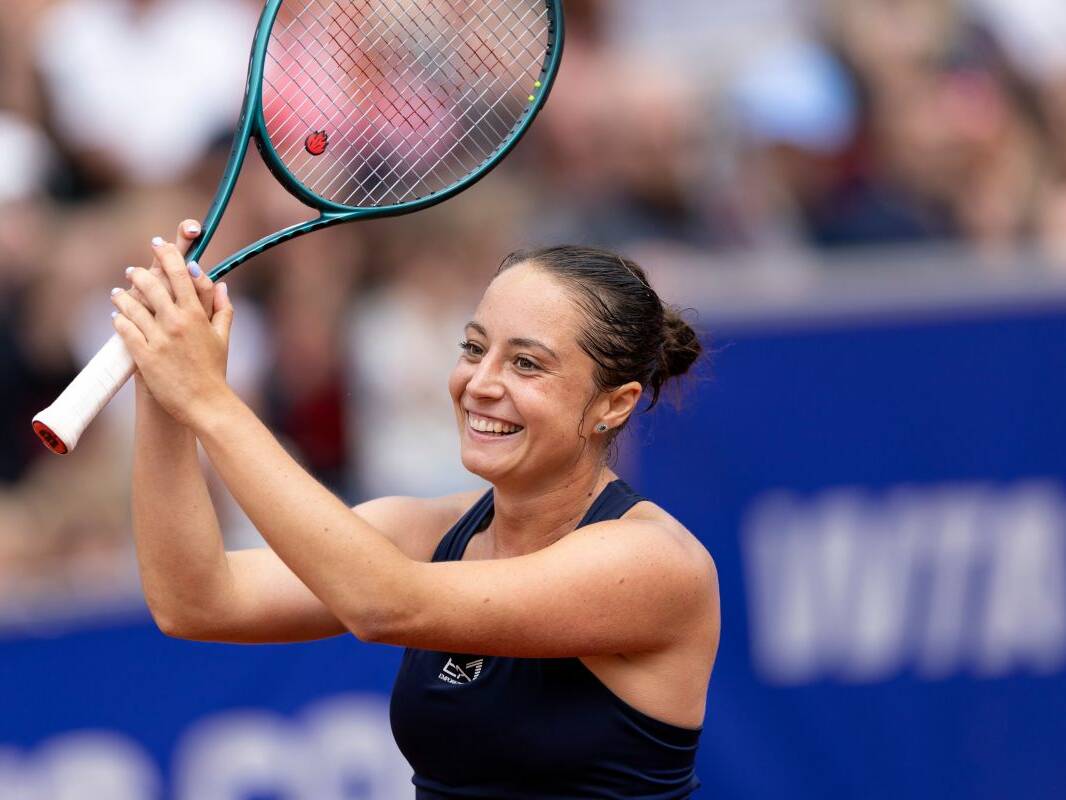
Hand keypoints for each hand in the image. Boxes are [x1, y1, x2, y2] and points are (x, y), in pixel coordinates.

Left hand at [111, 234, 234, 429]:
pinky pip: (125, 330)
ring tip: (118, 294)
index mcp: (197, 315)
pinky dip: (119, 320)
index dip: (167, 255)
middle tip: (133, 270)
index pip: (180, 274)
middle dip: (139, 273)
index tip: (158, 245)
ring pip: (132, 306)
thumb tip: (221, 284)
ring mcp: (159, 339)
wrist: (205, 404)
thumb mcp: (223, 338)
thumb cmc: (215, 371)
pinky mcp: (144, 356)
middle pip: (152, 285)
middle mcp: (177, 322)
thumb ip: (222, 308)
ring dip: (122, 296)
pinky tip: (117, 317)